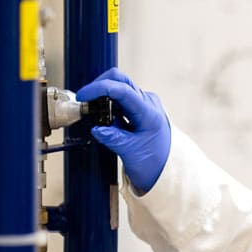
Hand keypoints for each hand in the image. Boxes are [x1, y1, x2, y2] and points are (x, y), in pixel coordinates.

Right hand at [76, 67, 171, 194]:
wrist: (168, 171)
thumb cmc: (155, 163)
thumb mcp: (130, 152)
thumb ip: (112, 138)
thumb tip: (96, 128)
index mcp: (148, 112)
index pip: (121, 89)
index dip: (99, 89)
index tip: (83, 96)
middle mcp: (147, 103)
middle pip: (120, 81)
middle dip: (99, 86)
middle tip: (84, 100)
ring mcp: (144, 105)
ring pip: (119, 88)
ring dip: (103, 96)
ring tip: (92, 112)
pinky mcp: (139, 110)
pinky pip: (120, 100)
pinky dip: (108, 104)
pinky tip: (102, 118)